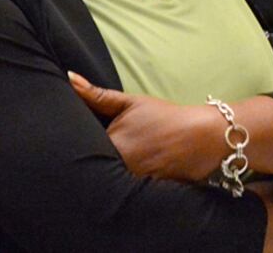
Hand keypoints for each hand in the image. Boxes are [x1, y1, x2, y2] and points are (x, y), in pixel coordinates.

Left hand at [68, 71, 221, 180]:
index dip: (81, 144)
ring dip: (107, 173)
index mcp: (111, 143)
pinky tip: (134, 173)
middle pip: (93, 166)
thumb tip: (70, 78)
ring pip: (107, 180)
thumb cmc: (165, 118)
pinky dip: (122, 186)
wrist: (203, 136)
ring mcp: (131, 183)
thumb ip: (97, 95)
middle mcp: (118, 166)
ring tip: (129, 159)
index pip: (81, 147)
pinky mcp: (142, 194)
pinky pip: (123, 193)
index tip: (87, 140)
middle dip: (94, 159)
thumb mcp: (132, 103)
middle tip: (111, 150)